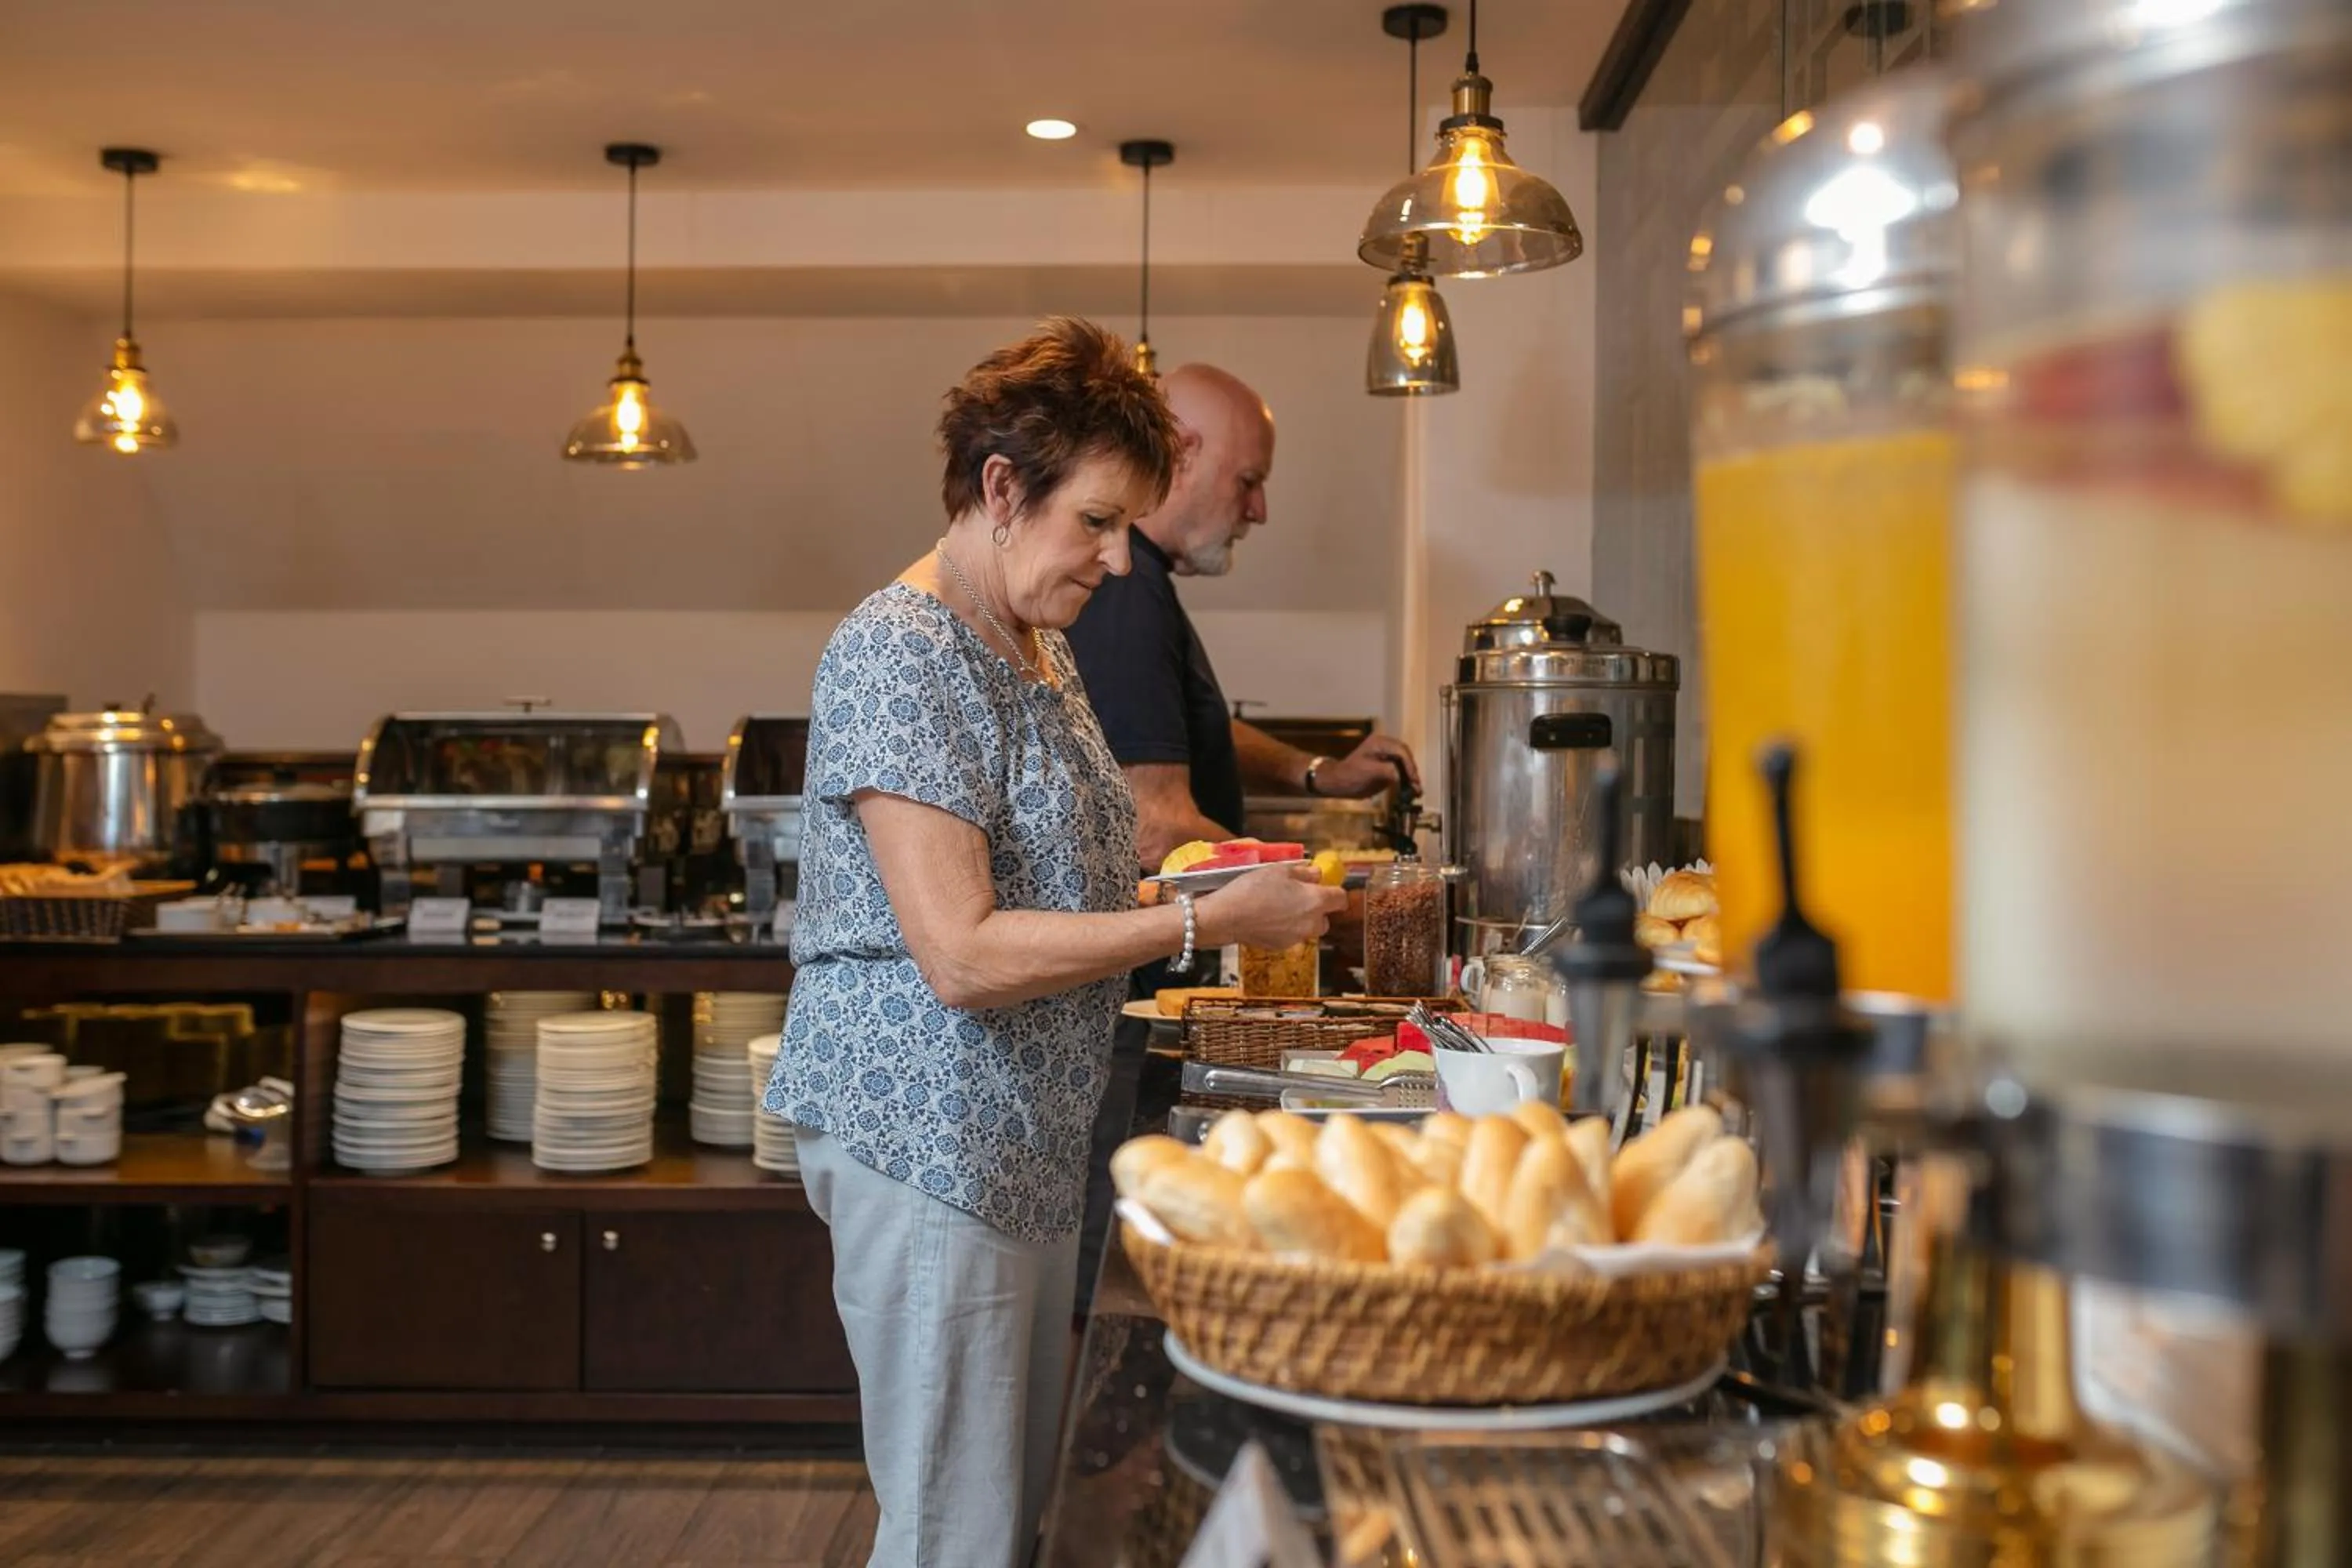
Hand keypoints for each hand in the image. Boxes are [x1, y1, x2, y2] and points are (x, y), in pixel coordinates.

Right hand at [1199, 865, 1345, 950]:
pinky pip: (1291, 935)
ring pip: (1307, 928)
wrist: (1227, 916)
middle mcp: (1311, 923)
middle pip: (1325, 917)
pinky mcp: (1282, 946)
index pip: (1341, 899)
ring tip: (1278, 906)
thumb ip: (1304, 872)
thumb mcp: (1280, 869)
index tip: (1324, 885)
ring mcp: (1297, 937)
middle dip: (1316, 908)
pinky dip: (1284, 928)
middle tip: (1297, 895)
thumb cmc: (1253, 889)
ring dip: (1300, 919)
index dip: (1334, 891)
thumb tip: (1316, 874)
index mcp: (1316, 901)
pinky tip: (1266, 917)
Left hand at [1316, 734, 1420, 798]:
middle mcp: (1385, 746)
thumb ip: (1388, 770)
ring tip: (1416, 791)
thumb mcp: (1369, 772)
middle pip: (1406, 757)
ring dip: (1411, 777)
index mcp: (1379, 743)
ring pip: (1405, 764)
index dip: (1409, 765)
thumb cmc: (1350, 775)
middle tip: (1417, 786)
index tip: (1413, 779)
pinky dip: (1406, 780)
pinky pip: (1400, 771)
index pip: (1401, 751)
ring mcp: (1386, 756)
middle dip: (1412, 771)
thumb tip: (1403, 777)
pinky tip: (1410, 790)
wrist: (1338, 783)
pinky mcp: (1386, 766)